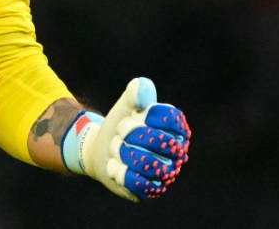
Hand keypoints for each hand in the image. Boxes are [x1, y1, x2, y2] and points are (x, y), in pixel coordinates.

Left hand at [63, 77, 189, 200]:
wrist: (101, 149)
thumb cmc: (121, 124)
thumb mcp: (126, 105)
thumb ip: (135, 93)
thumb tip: (143, 86)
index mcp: (177, 129)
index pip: (169, 118)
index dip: (145, 115)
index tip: (134, 115)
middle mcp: (177, 154)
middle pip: (155, 139)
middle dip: (128, 132)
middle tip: (120, 133)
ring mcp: (165, 175)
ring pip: (143, 161)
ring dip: (120, 151)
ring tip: (117, 148)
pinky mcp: (150, 192)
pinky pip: (134, 181)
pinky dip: (118, 170)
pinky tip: (115, 165)